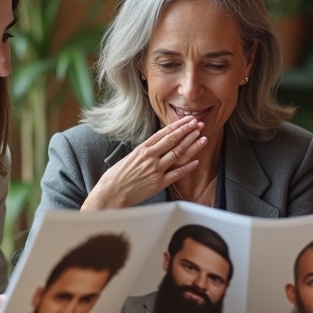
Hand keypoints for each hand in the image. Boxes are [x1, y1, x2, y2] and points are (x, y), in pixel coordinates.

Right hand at [82, 116, 205, 209]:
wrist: (110, 193)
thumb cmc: (117, 176)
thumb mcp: (130, 157)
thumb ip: (145, 151)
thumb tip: (157, 145)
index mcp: (142, 149)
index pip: (164, 133)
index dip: (178, 125)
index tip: (188, 120)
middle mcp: (150, 157)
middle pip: (173, 140)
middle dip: (188, 131)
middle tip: (199, 123)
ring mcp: (155, 170)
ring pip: (178, 154)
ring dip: (192, 145)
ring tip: (202, 137)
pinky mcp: (158, 183)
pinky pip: (177, 174)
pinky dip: (188, 167)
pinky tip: (196, 162)